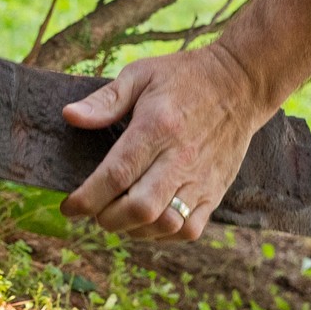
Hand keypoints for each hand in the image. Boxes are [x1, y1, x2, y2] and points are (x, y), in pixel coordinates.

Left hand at [60, 45, 266, 240]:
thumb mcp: (141, 74)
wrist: (241, 84)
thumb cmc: (185, 78)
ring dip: (134, 229)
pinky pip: (189, 230)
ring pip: (164, 225)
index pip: (117, 174)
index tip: (69, 207)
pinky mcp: (216, 191)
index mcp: (157, 127)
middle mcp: (181, 157)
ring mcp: (202, 178)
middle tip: (95, 211)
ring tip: (120, 215)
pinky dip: (163, 235)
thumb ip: (105, 100)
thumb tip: (69, 116)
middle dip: (107, 219)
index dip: (87, 198)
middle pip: (140, 208)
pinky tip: (149, 220)